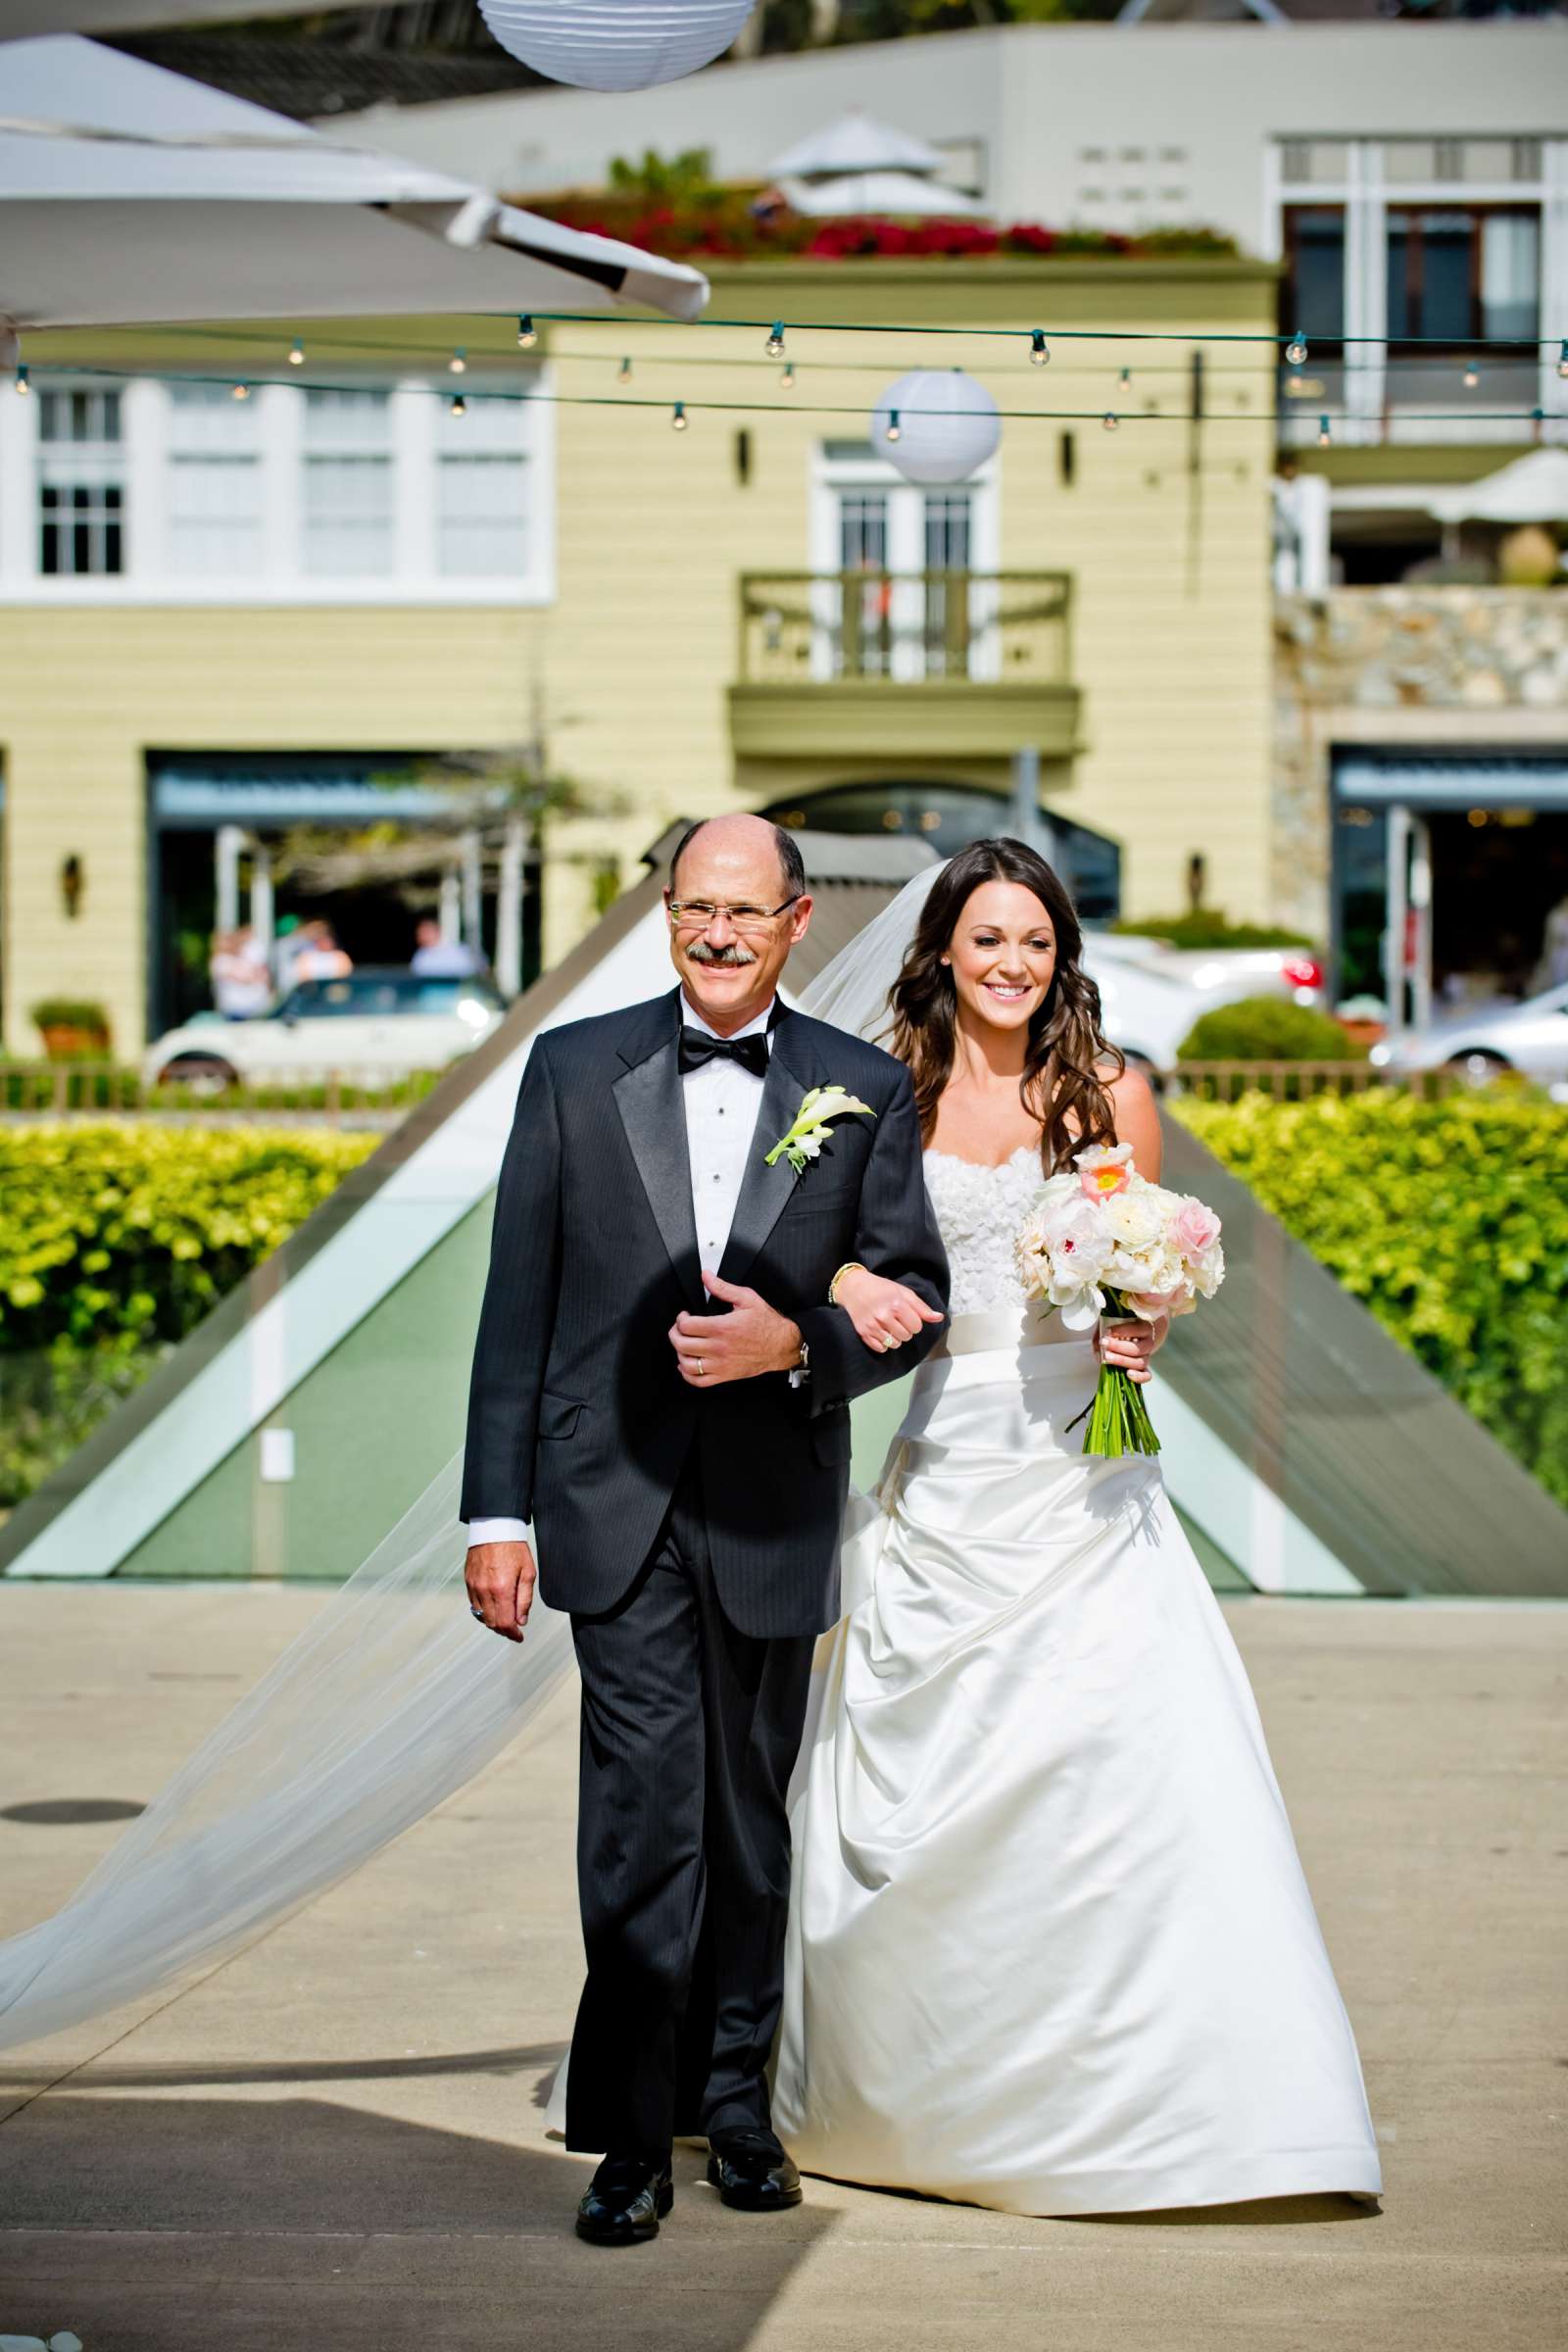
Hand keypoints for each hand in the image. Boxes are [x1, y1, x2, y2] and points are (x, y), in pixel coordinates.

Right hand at [465, 1539, 535, 1642]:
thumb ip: (525, 1599)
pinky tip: (493, 1609)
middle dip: (504, 1630)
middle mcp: (485, 1590)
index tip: (519, 1636)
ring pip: (481, 1616)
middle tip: (514, 1630)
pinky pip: (474, 1605)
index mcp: (502, 1589)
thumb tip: (521, 1620)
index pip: (505, 1622)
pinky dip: (483, 1612)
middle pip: (492, 1623)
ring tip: (505, 1620)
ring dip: (493, 1622)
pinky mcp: (468, 1582)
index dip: (513, 1634)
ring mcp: (474, 1586)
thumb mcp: (528, 1572)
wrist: (494, 1529)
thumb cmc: (514, 1548)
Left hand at [669, 1272, 801, 1386]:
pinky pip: (699, 1381)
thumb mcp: (747, 1299)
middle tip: (679, 1328)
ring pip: (687, 1364)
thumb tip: (706, 1277)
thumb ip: (723, 1287)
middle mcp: (719, 1347)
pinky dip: (687, 1374)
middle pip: (682, 1344)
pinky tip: (688, 1365)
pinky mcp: (725, 1375)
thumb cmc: (767, 1323)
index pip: (687, 1325)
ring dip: (679, 1353)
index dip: (680, 1318)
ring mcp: (721, 1364)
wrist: (782, 1345)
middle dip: (675, 1333)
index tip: (684, 1315)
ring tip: (683, 1345)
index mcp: (723, 1327)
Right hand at [834, 1267, 944, 1355]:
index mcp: (897, 1304)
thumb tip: (939, 1318)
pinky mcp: (863, 1333)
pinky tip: (881, 1332)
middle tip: (897, 1320)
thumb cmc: (881, 1289)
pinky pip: (881, 1348)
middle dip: (905, 1330)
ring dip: (895, 1338)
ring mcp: (873, 1325)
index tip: (907, 1316)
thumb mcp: (904, 1293)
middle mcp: (884, 1316)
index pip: (917, 1326)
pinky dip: (884, 1344)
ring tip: (890, 1327)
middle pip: (906, 1337)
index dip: (914, 1322)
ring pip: (895, 1344)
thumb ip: (922, 1307)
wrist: (853, 1288)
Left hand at [1095, 1313, 1168, 1386]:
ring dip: (1122, 1360)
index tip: (1107, 1331)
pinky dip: (1139, 1377)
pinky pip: (1146, 1375)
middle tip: (1103, 1343)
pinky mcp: (1144, 1369)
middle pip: (1137, 1348)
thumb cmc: (1119, 1330)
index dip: (1121, 1330)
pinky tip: (1128, 1374)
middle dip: (1118, 1346)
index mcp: (1144, 1328)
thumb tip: (1098, 1353)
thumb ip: (1102, 1334)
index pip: (1136, 1329)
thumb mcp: (1110, 1325)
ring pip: (1140, 1362)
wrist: (1132, 1337)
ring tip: (1107, 1358)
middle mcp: (1148, 1343)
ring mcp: (1147, 1357)